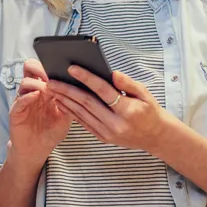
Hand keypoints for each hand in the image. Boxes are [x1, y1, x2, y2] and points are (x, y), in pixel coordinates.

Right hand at [8, 59, 71, 163]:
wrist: (37, 150)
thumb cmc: (51, 132)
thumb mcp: (67, 115)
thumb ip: (72, 101)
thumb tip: (84, 87)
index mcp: (44, 89)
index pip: (43, 68)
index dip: (51, 65)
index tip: (64, 68)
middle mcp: (32, 91)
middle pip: (30, 68)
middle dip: (41, 67)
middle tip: (52, 74)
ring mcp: (23, 101)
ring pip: (25, 82)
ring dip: (38, 84)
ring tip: (48, 89)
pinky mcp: (15, 112)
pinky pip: (19, 100)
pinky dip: (28, 96)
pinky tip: (37, 96)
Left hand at [48, 66, 175, 153]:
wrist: (155, 136)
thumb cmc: (150, 111)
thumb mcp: (145, 94)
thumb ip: (127, 83)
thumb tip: (111, 73)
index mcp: (128, 111)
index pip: (103, 91)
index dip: (87, 78)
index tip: (72, 68)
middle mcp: (116, 124)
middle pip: (87, 103)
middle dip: (67, 90)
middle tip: (52, 80)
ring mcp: (108, 133)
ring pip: (81, 114)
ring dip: (65, 100)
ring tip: (52, 89)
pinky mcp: (102, 138)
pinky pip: (83, 123)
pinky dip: (71, 112)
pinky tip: (61, 102)